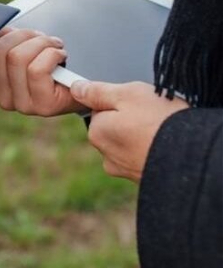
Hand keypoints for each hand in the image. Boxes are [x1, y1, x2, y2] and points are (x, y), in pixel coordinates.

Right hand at [0, 27, 83, 115]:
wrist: (84, 91)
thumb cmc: (54, 67)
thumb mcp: (26, 51)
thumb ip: (7, 42)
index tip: (13, 29)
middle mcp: (3, 97)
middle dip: (23, 35)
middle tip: (41, 37)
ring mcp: (22, 105)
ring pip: (18, 57)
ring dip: (41, 43)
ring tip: (54, 46)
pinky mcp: (42, 106)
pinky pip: (38, 68)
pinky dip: (53, 53)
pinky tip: (61, 56)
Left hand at [70, 80, 188, 181]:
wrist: (192, 156)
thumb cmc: (161, 123)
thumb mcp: (128, 94)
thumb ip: (98, 92)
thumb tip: (76, 89)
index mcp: (97, 132)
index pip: (99, 109)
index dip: (119, 102)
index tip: (137, 103)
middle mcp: (105, 155)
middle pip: (113, 127)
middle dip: (129, 120)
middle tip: (152, 116)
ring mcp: (124, 169)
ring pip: (128, 142)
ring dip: (140, 135)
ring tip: (161, 130)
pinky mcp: (141, 178)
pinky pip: (142, 156)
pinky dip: (151, 149)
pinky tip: (164, 144)